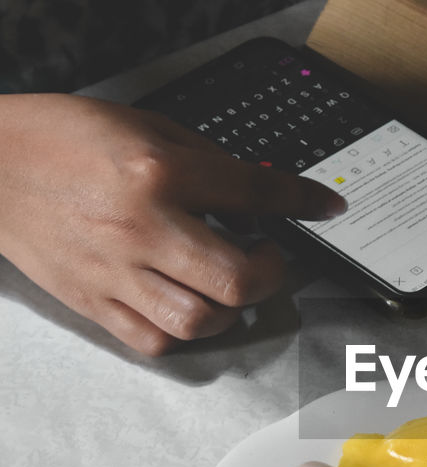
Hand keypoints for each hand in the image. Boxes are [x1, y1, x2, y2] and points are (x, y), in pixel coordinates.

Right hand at [0, 94, 345, 354]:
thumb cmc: (60, 139)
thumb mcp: (143, 125)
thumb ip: (204, 159)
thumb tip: (256, 190)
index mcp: (157, 172)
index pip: (254, 194)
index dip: (302, 200)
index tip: (326, 206)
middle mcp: (141, 227)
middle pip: (236, 278)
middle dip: (274, 272)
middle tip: (272, 258)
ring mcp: (115, 272)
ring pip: (200, 321)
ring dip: (232, 309)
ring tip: (231, 286)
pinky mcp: (92, 302)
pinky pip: (154, 341)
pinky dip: (183, 333)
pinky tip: (187, 307)